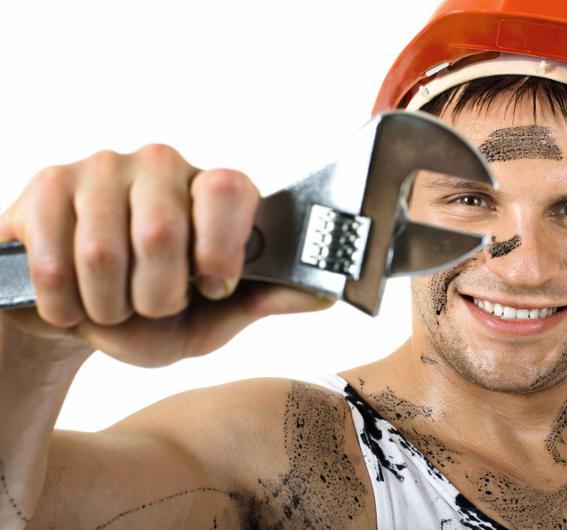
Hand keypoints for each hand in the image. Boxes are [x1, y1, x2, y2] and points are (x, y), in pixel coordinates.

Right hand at [0, 145, 333, 365]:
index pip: (231, 190)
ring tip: (111, 304)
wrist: (79, 314)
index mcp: (211, 188)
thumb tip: (326, 292)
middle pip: (163, 232)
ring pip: (103, 253)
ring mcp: (100, 169)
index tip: (211, 285)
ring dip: (108, 307)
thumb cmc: (152, 314)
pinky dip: (65, 305)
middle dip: (156, 298)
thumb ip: (264, 299)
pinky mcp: (46, 186)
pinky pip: (54, 262)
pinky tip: (70, 301)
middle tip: (151, 306)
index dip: (220, 249)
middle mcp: (160, 164)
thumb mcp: (214, 316)